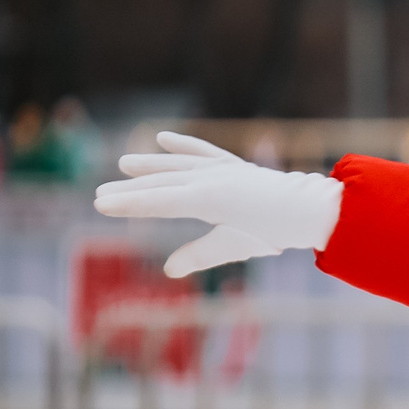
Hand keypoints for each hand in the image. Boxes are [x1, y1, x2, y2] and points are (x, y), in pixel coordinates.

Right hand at [93, 132, 343, 277]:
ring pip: (177, 165)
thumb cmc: (272, 232)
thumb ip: (200, 255)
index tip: (101, 205)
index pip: (158, 202)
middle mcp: (209, 178)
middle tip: (100, 195)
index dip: (129, 204)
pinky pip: (203, 151)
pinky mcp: (233, 165)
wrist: (309, 209)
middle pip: (162, 184)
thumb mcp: (234, 246)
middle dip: (131, 190)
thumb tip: (170, 269)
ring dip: (150, 166)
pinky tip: (163, 138)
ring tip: (124, 164)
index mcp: (206, 199)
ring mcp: (221, 168)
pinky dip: (184, 145)